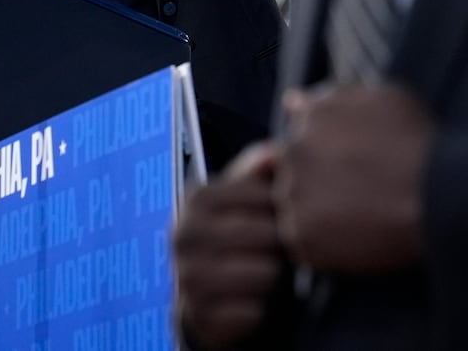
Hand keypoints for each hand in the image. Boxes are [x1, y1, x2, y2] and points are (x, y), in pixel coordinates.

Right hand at [174, 142, 286, 349]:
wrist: (208, 292)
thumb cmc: (241, 234)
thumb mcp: (248, 198)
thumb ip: (260, 171)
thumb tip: (277, 152)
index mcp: (198, 198)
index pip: (262, 196)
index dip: (282, 208)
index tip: (282, 216)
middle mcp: (184, 235)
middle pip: (266, 236)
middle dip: (283, 245)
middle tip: (281, 249)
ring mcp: (186, 277)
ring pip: (262, 275)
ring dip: (274, 278)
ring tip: (269, 273)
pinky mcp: (196, 315)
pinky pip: (250, 312)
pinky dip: (259, 309)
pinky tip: (254, 302)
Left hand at [274, 84, 433, 272]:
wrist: (440, 199)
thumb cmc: (421, 145)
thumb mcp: (386, 99)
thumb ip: (334, 97)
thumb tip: (291, 100)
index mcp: (313, 117)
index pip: (298, 133)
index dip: (322, 152)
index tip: (348, 165)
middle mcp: (295, 152)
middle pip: (289, 169)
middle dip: (314, 179)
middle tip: (356, 192)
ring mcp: (296, 197)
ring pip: (290, 205)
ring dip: (312, 211)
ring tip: (356, 216)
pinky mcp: (303, 239)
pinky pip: (298, 242)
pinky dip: (318, 243)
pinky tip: (352, 237)